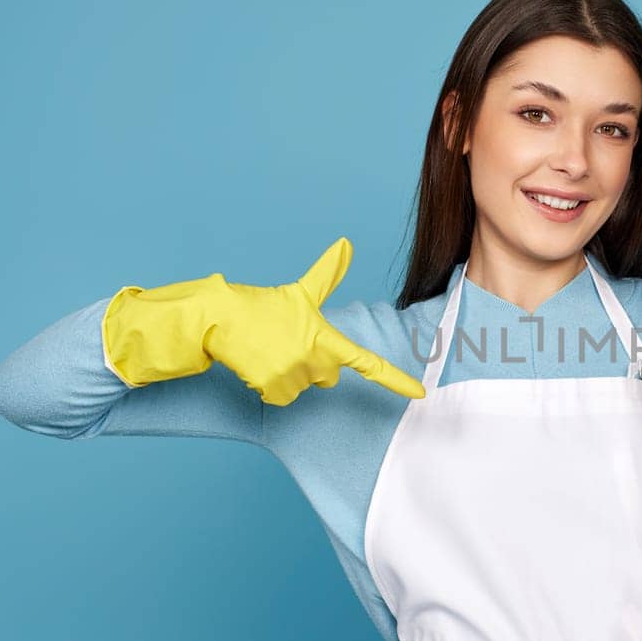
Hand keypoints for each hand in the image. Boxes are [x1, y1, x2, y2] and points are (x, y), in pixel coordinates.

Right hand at [103, 237, 426, 405]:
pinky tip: (259, 364)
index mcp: (326, 337)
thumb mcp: (300, 292)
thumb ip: (328, 273)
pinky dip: (269, 385)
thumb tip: (347, 243)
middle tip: (287, 341)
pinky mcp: (273, 388)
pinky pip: (280, 397)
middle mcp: (316, 359)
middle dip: (311, 363)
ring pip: (302, 387)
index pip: (368, 362)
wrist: (220, 318)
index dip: (396, 379)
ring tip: (269, 350)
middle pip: (328, 376)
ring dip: (287, 373)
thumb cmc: (264, 306)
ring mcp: (295, 375)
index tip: (421, 394)